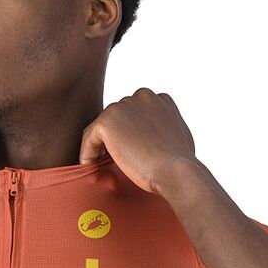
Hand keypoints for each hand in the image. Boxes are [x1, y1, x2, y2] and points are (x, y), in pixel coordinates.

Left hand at [78, 88, 197, 194]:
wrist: (175, 171)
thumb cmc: (180, 164)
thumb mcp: (178, 138)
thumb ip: (163, 130)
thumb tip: (156, 140)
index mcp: (159, 99)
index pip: (135, 114)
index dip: (128, 134)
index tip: (127, 153)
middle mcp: (142, 96)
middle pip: (118, 118)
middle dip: (114, 138)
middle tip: (110, 162)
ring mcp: (124, 106)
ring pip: (103, 127)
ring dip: (100, 145)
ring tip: (101, 165)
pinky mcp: (107, 120)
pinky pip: (89, 137)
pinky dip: (87, 152)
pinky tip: (91, 167)